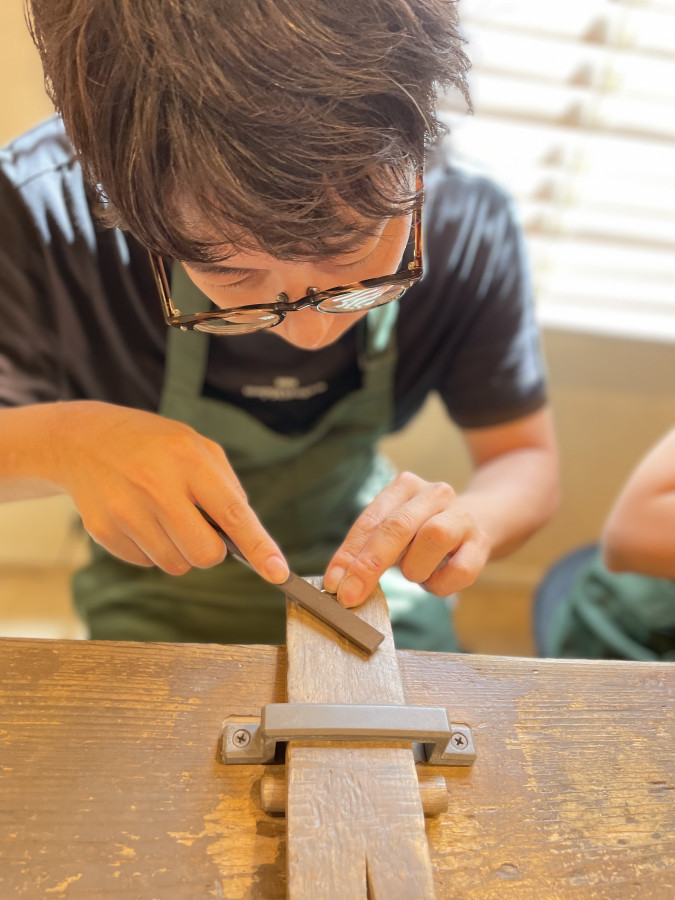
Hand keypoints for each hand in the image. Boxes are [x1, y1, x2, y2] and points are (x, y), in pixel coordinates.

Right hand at [46, 401, 288, 580]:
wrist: (84, 439)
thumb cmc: (152, 444)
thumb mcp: (196, 446)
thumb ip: (226, 486)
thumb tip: (245, 533)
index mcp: (188, 460)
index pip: (232, 514)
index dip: (259, 546)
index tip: (278, 572)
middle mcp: (156, 486)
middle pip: (205, 554)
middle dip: (211, 550)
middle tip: (198, 525)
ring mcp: (126, 510)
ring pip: (175, 564)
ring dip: (180, 550)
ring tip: (164, 516)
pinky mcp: (103, 530)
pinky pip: (147, 564)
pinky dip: (152, 550)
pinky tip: (140, 519)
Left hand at [323, 471, 489, 606]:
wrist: (476, 522)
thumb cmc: (421, 532)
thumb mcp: (392, 532)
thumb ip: (366, 550)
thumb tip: (339, 582)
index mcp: (404, 486)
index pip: (370, 520)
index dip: (349, 553)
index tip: (334, 583)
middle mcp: (434, 493)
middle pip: (397, 527)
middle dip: (369, 565)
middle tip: (351, 595)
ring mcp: (461, 516)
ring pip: (433, 538)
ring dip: (415, 568)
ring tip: (415, 573)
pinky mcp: (480, 543)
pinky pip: (459, 570)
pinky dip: (440, 584)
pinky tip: (435, 579)